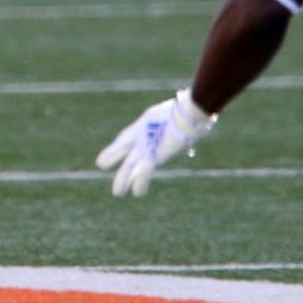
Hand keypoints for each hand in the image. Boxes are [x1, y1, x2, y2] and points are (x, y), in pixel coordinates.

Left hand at [95, 89, 216, 197]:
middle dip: (112, 155)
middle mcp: (142, 134)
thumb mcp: (183, 113)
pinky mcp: (154, 156)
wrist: (189, 112)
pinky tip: (137, 193)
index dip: (120, 142)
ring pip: (130, 166)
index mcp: (145, 121)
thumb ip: (183, 121)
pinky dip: (140, 184)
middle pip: (122, 147)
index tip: (115, 148)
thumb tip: (201, 123)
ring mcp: (146, 145)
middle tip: (101, 163)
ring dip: (123, 180)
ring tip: (117, 193)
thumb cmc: (191, 108)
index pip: (128, 134)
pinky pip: (144, 173)